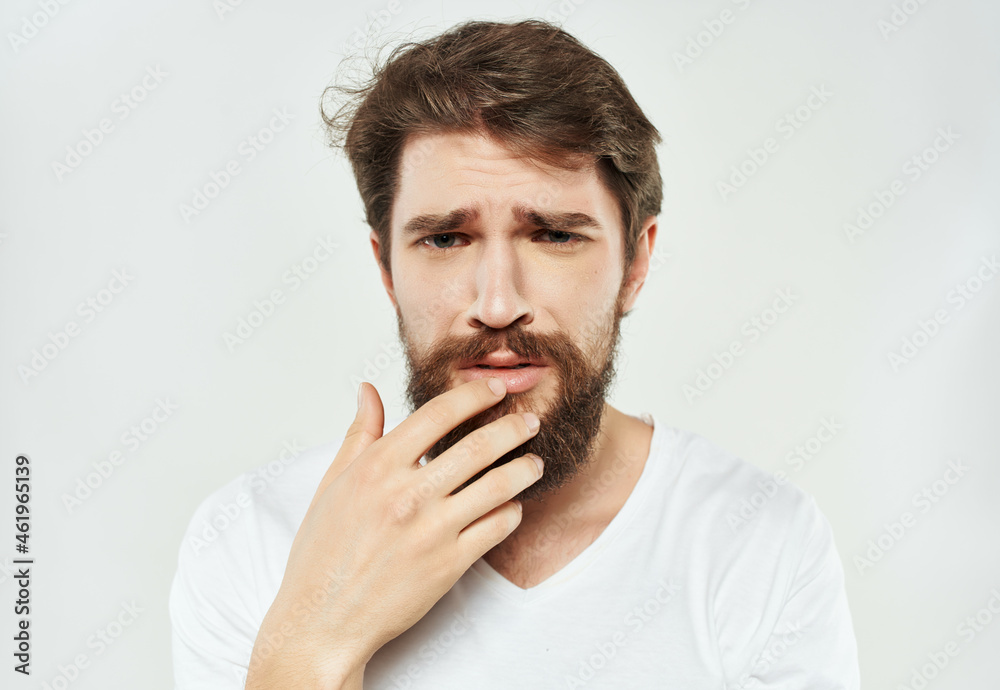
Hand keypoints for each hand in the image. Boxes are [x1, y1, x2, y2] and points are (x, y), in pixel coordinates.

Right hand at [246, 377, 542, 687]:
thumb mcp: (333, 484)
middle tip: (530, 421)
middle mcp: (407, 494)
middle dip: (513, 428)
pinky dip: (511, 512)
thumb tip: (368, 391)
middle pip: (478, 447)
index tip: (496, 390)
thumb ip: (360, 434)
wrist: (323, 620)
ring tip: (534, 463)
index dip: (475, 396)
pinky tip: (513, 507)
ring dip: (524, 469)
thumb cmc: (322, 554)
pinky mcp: (449, 564)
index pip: (438, 414)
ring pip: (497, 486)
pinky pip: (496, 528)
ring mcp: (431, 530)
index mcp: (377, 468)